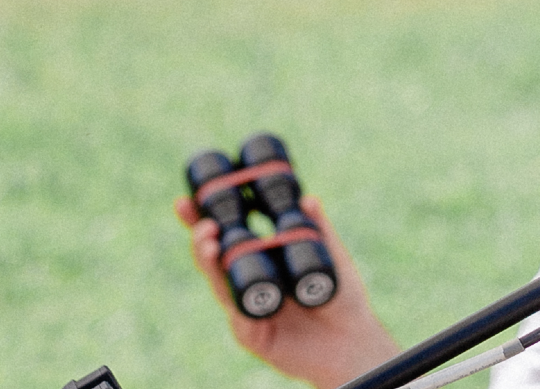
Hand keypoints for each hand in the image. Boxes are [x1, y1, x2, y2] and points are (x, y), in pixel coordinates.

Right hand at [175, 195, 403, 388]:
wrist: (351, 341)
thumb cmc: (341, 298)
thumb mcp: (332, 258)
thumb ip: (319, 230)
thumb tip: (308, 198)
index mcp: (259, 260)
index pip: (225, 236)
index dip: (203, 219)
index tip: (188, 199)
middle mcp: (246, 282)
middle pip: (213, 259)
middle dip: (200, 239)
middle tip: (202, 223)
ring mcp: (246, 308)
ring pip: (221, 285)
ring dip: (211, 265)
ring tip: (210, 245)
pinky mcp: (252, 334)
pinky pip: (243, 319)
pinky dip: (239, 306)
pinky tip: (235, 295)